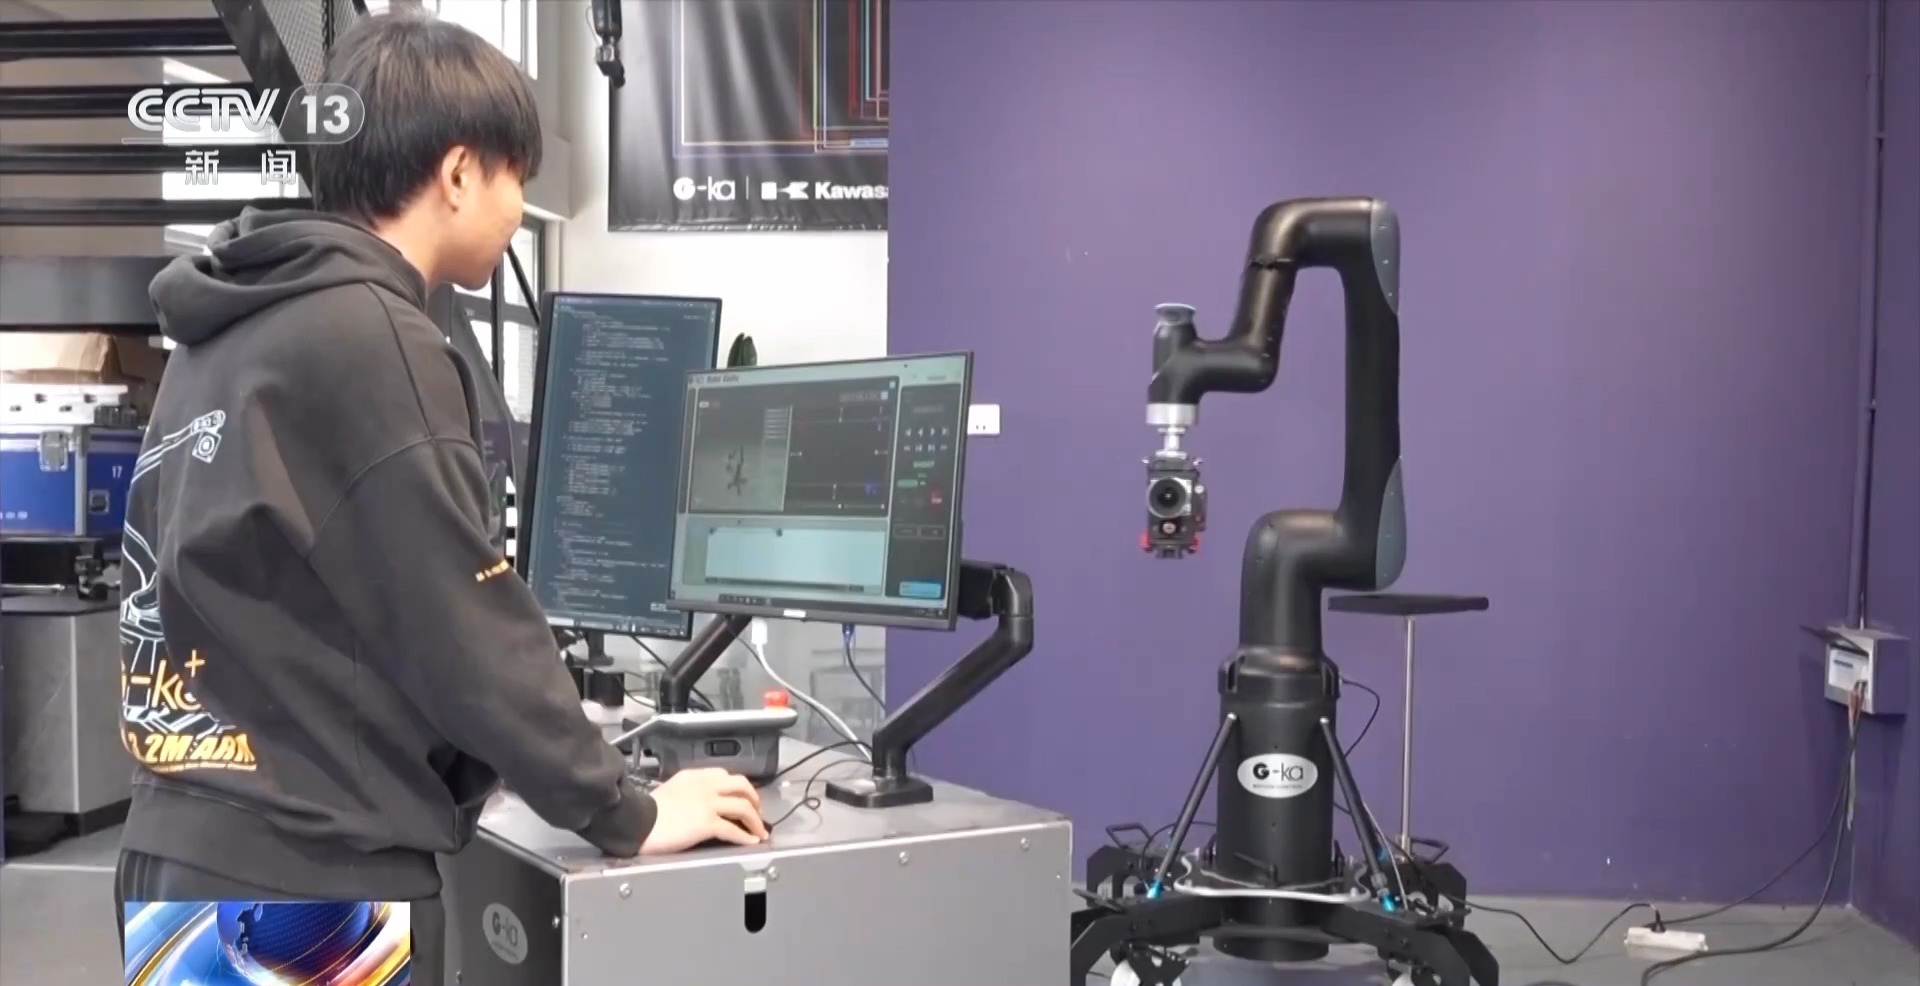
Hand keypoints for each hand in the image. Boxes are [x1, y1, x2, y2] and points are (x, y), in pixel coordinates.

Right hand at [639, 767, 767, 853]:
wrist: (637, 821)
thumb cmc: (648, 810)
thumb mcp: (672, 788)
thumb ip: (690, 789)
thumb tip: (702, 800)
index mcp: (696, 776)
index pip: (726, 776)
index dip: (740, 788)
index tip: (745, 797)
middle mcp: (706, 786)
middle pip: (742, 786)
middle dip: (755, 799)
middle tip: (758, 812)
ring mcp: (708, 804)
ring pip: (743, 807)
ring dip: (755, 821)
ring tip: (759, 830)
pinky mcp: (707, 823)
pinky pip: (733, 829)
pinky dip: (746, 836)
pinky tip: (750, 841)